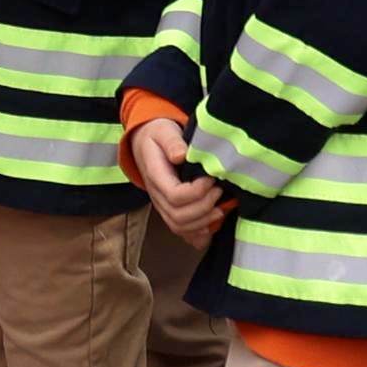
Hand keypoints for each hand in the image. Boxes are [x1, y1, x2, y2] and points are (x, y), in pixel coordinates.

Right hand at [124, 114, 230, 238]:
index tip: (211, 179)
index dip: (196, 192)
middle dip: (203, 207)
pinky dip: (197, 235)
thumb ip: (172, 142)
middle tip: (219, 191)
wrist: (146, 144)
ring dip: (203, 222)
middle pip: (178, 216)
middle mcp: (156, 195)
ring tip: (220, 208)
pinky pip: (180, 231)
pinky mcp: (169, 210)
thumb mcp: (164, 131)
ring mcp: (162, 206)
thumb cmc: (159, 136)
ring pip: (179, 226)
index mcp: (155, 175)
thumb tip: (181, 155)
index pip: (174, 195)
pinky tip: (211, 226)